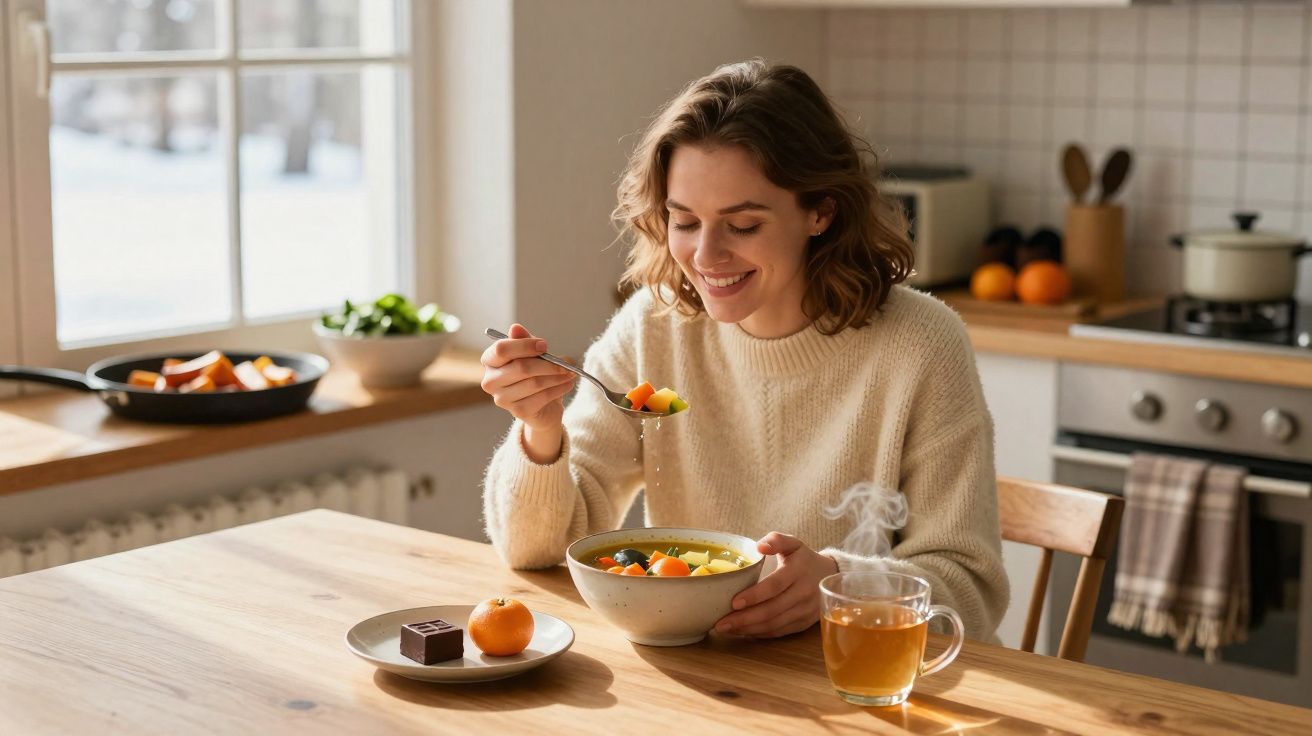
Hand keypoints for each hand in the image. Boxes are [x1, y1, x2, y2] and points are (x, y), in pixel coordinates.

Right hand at [480, 324, 576, 448]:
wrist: (542, 405)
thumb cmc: (533, 373)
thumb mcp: (530, 353)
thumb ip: (524, 340)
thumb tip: (515, 328)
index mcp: (490, 361)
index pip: (501, 349)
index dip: (525, 345)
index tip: (544, 345)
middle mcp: (490, 381)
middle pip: (521, 367)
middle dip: (547, 364)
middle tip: (565, 363)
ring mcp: (502, 398)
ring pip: (534, 383)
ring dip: (557, 376)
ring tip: (570, 373)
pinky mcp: (517, 411)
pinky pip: (542, 397)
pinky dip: (559, 389)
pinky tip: (568, 384)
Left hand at [714, 532, 838, 637]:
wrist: (831, 576)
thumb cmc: (804, 559)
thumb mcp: (793, 543)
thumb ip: (776, 540)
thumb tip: (760, 546)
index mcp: (798, 571)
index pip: (774, 586)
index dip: (754, 596)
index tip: (733, 602)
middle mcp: (804, 593)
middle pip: (772, 610)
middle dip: (745, 619)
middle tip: (721, 623)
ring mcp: (805, 611)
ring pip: (774, 624)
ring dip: (749, 629)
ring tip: (726, 629)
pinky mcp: (804, 623)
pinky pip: (780, 631)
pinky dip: (760, 634)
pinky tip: (743, 632)